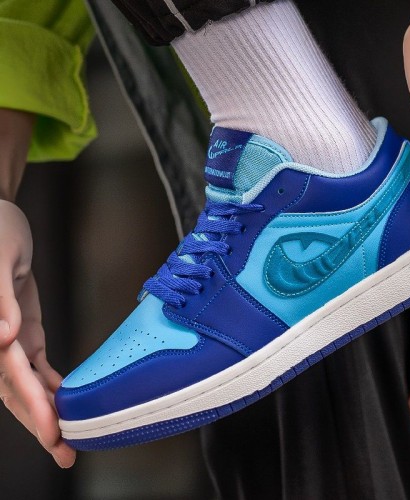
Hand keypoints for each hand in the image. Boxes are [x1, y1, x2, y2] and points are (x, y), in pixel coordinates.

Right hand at [0, 200, 75, 467]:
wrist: (2, 221)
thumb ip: (0, 301)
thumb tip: (3, 338)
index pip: (10, 375)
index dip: (31, 404)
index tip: (51, 429)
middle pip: (17, 391)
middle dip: (40, 423)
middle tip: (64, 452)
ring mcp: (12, 339)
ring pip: (27, 384)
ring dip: (47, 410)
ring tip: (68, 437)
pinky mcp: (25, 331)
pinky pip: (37, 365)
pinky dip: (50, 385)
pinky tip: (65, 399)